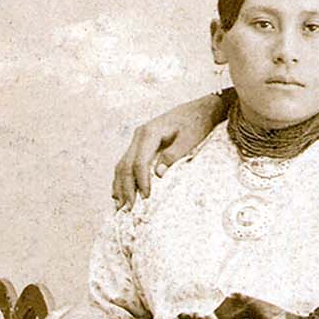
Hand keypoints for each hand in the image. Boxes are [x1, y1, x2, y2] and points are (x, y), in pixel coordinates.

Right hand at [111, 93, 228, 208]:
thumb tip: (158, 174)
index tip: (146, 198)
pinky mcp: (141, 144)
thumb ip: (173, 155)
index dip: (141, 182)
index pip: (139, 162)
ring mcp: (138, 139)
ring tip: (119, 206)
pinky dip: (122, 178)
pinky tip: (119, 192)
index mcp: (149, 133)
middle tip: (128, 209)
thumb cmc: (196, 123)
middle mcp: (139, 135)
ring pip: (122, 164)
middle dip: (126, 188)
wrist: (200, 109)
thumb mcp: (189, 139)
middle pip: (125, 165)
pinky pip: (127, 162)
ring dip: (120, 185)